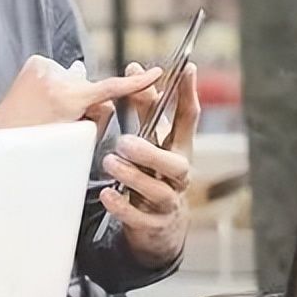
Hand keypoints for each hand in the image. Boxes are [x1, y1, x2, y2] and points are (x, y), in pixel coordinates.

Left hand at [0, 55, 160, 133]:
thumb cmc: (38, 148)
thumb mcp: (77, 140)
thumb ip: (97, 116)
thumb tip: (100, 97)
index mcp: (67, 98)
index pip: (111, 88)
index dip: (136, 83)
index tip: (157, 73)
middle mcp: (55, 77)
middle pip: (91, 87)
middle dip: (86, 102)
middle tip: (63, 122)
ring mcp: (42, 67)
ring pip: (75, 80)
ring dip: (68, 94)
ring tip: (46, 115)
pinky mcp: (33, 64)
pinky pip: (59, 74)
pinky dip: (55, 86)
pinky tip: (39, 103)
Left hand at [100, 62, 199, 266]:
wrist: (160, 228)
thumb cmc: (154, 172)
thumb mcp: (152, 139)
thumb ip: (145, 107)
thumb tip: (135, 68)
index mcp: (180, 149)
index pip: (189, 119)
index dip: (189, 94)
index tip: (187, 69)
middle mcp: (178, 176)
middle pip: (175, 164)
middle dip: (151, 152)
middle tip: (125, 142)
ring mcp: (167, 202)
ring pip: (157, 190)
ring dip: (132, 176)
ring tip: (110, 163)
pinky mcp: (152, 224)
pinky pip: (139, 217)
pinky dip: (122, 206)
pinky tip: (107, 195)